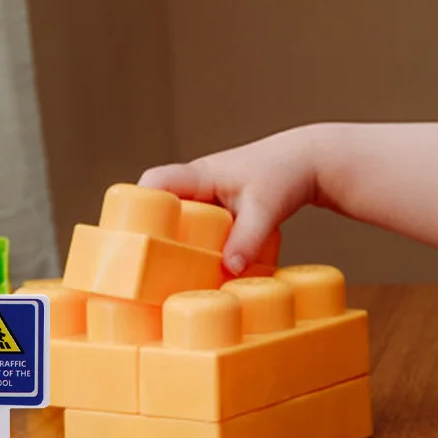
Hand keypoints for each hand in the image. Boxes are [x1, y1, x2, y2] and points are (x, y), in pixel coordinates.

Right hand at [140, 126, 320, 272]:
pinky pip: (196, 226)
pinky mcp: (220, 209)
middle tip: (142, 265)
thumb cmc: (285, 175)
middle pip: (158, 205)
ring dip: (171, 241)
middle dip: (147, 231)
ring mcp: (208, 196)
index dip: (137, 204)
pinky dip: (193, 244)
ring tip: (162, 275)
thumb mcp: (266, 209)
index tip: (130, 234)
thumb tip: (229, 270)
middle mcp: (198, 183)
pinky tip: (195, 270)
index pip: (155, 182)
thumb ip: (248, 239)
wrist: (308, 162)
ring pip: (177, 218)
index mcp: (200, 175)